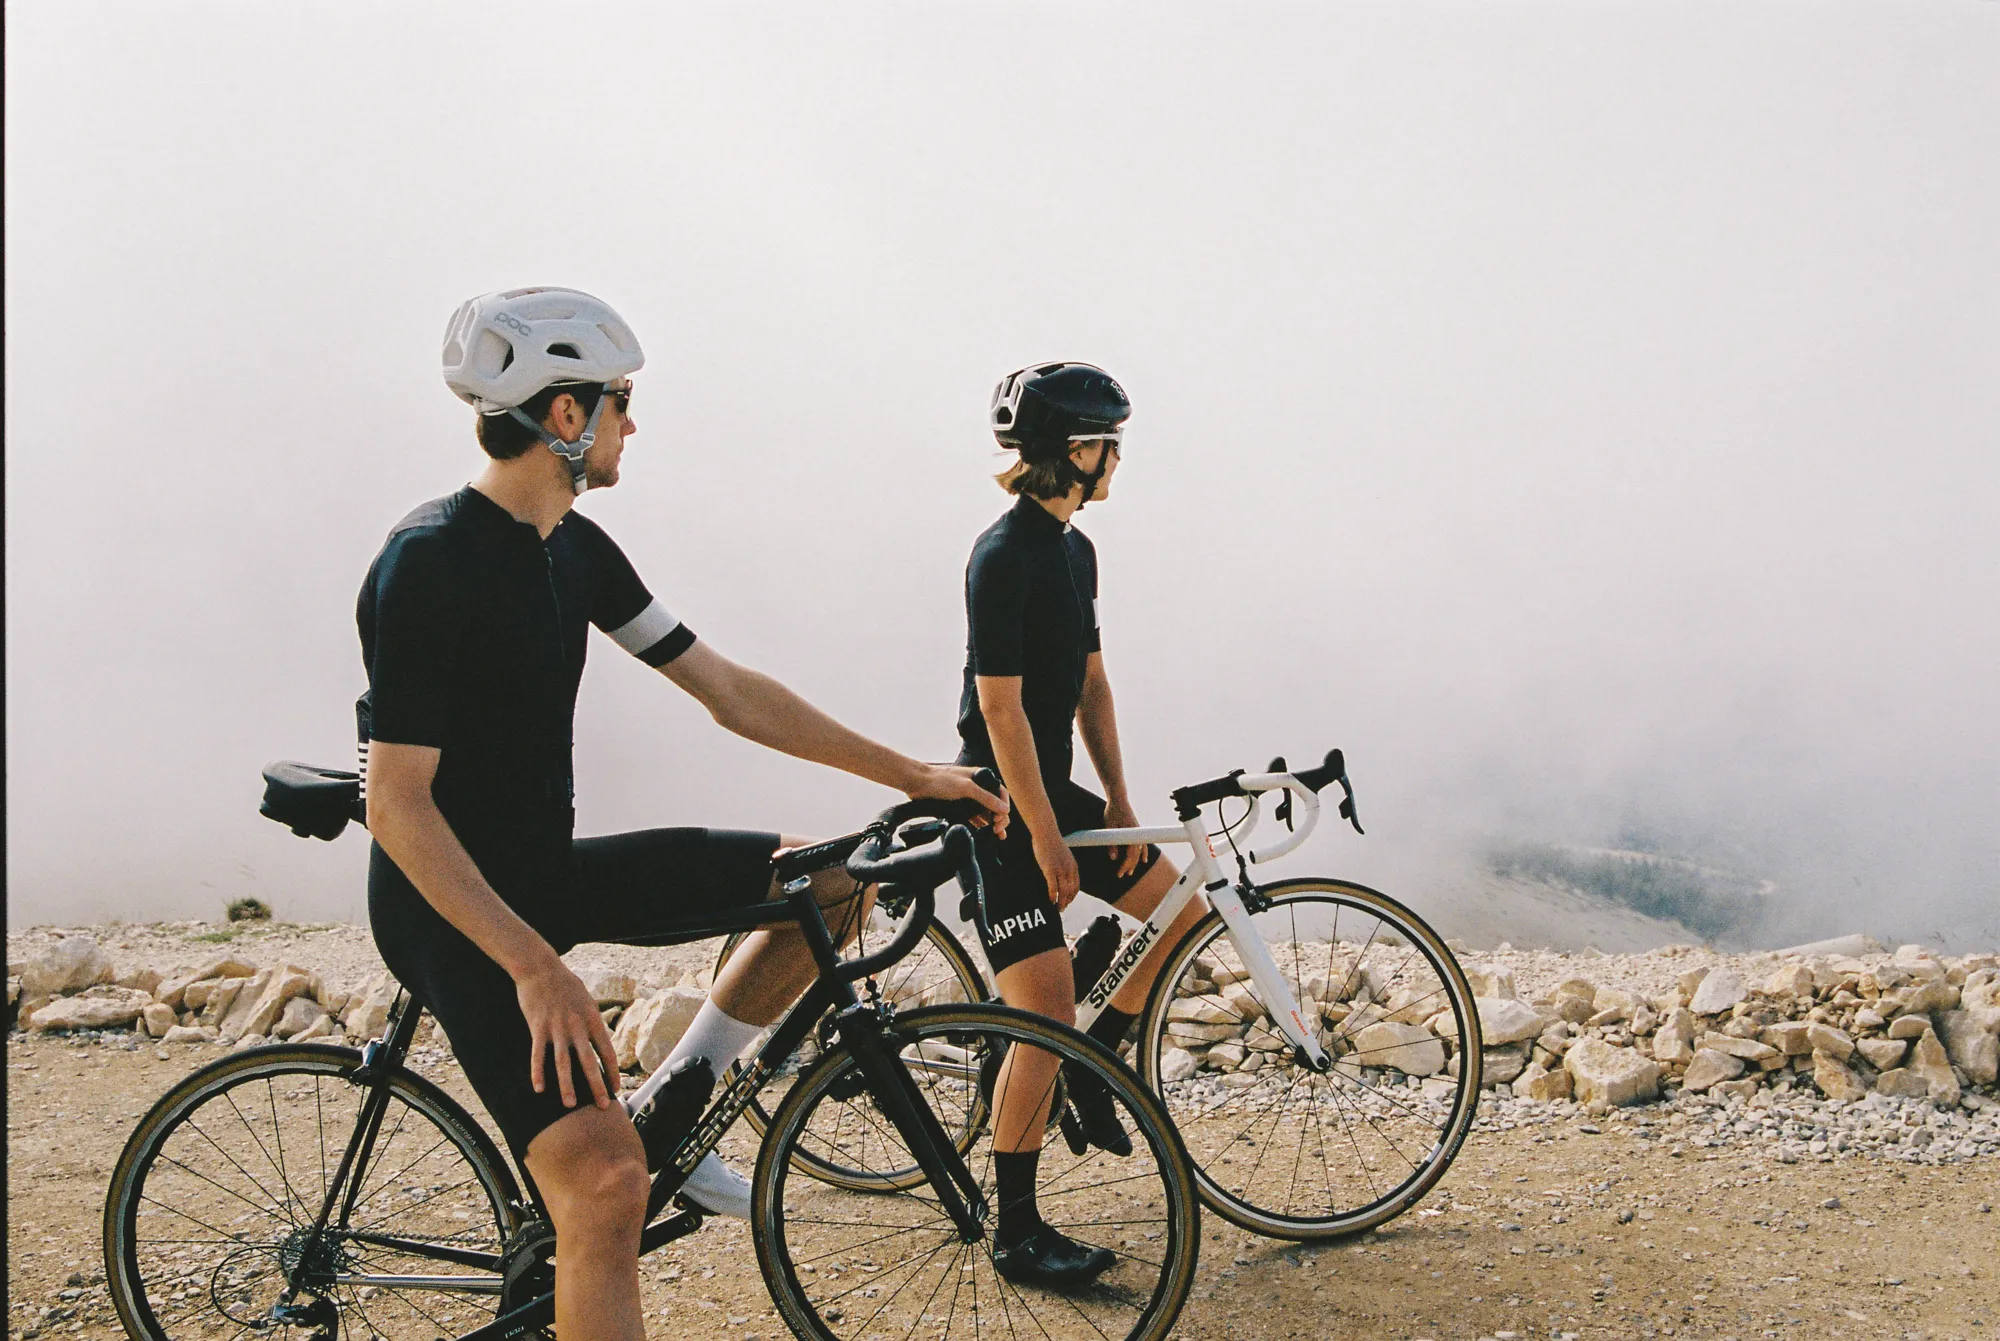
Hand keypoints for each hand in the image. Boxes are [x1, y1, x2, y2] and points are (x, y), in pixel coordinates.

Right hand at [514, 955, 618, 1109]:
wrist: (540, 968)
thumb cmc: (565, 984)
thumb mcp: (587, 1000)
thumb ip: (592, 1021)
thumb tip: (600, 1038)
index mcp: (592, 1019)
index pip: (606, 1051)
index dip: (612, 1072)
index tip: (616, 1089)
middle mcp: (577, 1026)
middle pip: (589, 1062)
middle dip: (597, 1086)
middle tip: (603, 1106)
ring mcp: (557, 1028)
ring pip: (563, 1063)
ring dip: (567, 1086)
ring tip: (569, 1105)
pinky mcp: (538, 1027)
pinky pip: (538, 1054)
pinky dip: (538, 1072)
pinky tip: (539, 1089)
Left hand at [906, 763, 1009, 837]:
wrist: (917, 784)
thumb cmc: (939, 780)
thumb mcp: (966, 788)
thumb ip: (986, 798)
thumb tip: (1004, 809)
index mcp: (981, 778)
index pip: (1000, 793)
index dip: (1003, 807)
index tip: (1000, 819)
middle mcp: (976, 788)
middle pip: (994, 805)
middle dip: (999, 818)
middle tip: (997, 829)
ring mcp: (968, 798)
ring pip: (985, 812)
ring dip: (991, 823)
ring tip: (994, 834)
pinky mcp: (960, 807)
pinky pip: (974, 817)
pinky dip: (980, 824)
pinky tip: (983, 831)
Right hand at [1030, 822, 1081, 908]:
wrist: (1046, 833)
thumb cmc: (1052, 843)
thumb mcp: (1063, 855)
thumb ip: (1064, 865)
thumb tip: (1061, 874)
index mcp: (1073, 866)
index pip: (1076, 886)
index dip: (1072, 896)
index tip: (1068, 902)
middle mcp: (1068, 870)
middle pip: (1070, 891)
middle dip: (1066, 902)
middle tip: (1062, 909)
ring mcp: (1059, 870)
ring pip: (1063, 892)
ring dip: (1060, 902)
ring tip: (1057, 908)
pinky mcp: (1049, 870)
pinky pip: (1053, 887)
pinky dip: (1052, 896)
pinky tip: (1050, 900)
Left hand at [1104, 795, 1143, 878]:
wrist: (1119, 799)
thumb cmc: (1112, 811)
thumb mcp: (1108, 827)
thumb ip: (1111, 843)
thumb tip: (1114, 858)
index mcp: (1131, 834)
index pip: (1131, 855)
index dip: (1125, 865)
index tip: (1120, 873)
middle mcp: (1137, 834)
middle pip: (1135, 855)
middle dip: (1129, 866)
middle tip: (1122, 875)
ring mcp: (1138, 832)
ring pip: (1140, 851)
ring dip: (1135, 862)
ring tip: (1131, 872)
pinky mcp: (1137, 830)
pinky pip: (1142, 844)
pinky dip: (1143, 853)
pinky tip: (1144, 860)